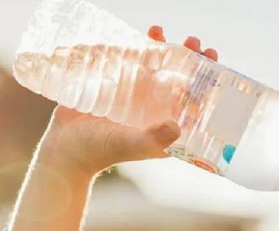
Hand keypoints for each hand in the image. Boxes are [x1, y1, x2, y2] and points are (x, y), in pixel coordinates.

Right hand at [36, 27, 218, 177]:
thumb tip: (177, 125)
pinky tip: (143, 35)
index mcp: (167, 126)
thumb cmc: (100, 151)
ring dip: (164, 48)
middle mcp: (155, 110)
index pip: (195, 102)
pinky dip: (138, 47)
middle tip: (194, 43)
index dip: (208, 83)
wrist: (65, 148)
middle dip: (190, 59)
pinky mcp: (116, 86)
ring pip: (156, 67)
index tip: (213, 64)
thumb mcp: (130, 145)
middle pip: (179, 79)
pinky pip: (131, 62)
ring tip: (161, 32)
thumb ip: (153, 139)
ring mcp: (136, 96)